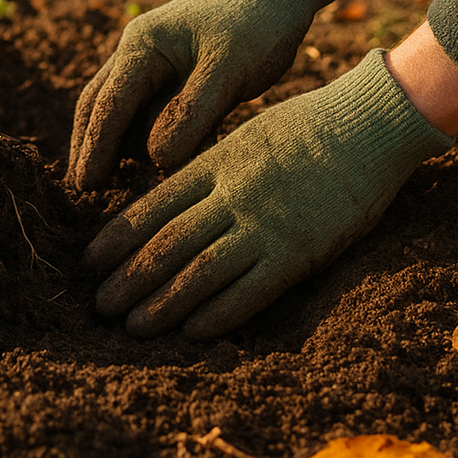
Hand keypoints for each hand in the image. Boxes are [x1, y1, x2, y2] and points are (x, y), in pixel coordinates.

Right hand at [67, 0, 337, 189]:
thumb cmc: (257, 22)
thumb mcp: (228, 69)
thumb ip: (191, 112)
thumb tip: (154, 158)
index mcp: (143, 46)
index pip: (109, 106)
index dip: (95, 149)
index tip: (83, 187)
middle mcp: (139, 51)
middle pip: (100, 105)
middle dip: (90, 146)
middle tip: (82, 190)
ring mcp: (155, 61)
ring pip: (123, 109)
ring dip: (120, 142)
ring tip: (117, 182)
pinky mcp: (176, 72)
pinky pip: (149, 109)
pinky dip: (146, 134)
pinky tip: (155, 160)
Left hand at [85, 49, 450, 339]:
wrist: (368, 125)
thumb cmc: (309, 127)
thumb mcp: (247, 135)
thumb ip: (211, 166)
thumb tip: (173, 194)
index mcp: (217, 163)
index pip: (153, 205)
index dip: (118, 237)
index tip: (90, 260)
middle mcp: (232, 195)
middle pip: (167, 243)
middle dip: (129, 278)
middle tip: (99, 306)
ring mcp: (265, 225)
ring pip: (200, 272)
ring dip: (162, 304)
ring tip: (132, 327)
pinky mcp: (298, 253)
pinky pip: (250, 291)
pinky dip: (217, 314)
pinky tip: (193, 332)